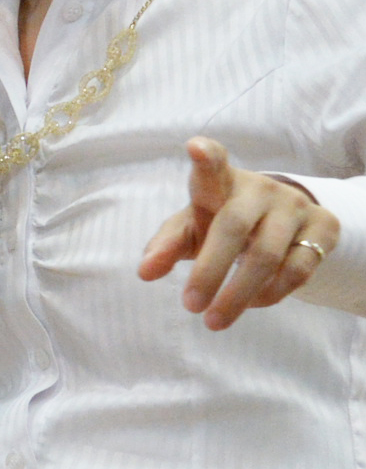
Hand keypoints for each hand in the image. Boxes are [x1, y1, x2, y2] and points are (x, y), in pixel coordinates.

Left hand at [139, 137, 337, 329]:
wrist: (278, 217)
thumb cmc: (220, 221)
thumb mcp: (191, 229)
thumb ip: (166, 245)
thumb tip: (145, 273)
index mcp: (221, 182)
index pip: (213, 165)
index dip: (206, 157)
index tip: (195, 148)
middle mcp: (260, 189)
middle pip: (233, 227)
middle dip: (209, 271)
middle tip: (190, 306)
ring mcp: (294, 206)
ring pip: (268, 255)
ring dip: (239, 294)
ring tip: (215, 320)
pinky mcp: (324, 226)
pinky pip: (299, 269)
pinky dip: (271, 293)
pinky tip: (252, 303)